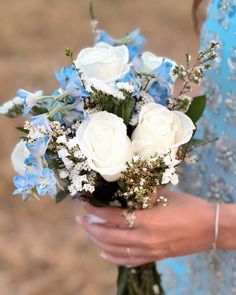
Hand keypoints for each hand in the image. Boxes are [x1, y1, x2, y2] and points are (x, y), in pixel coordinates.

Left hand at [76, 189, 214, 265]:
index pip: (112, 217)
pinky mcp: (155, 256)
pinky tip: (104, 253)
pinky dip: (113, 258)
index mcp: (147, 220)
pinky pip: (129, 261)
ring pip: (115, 250)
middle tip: (81, 220)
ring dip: (99, 242)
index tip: (83, 203)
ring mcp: (149, 251)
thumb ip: (141, 194)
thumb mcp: (163, 195)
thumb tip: (122, 189)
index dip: (95, 210)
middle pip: (109, 236)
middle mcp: (145, 238)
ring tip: (89, 233)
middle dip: (91, 227)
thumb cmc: (188, 206)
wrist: (209, 227)